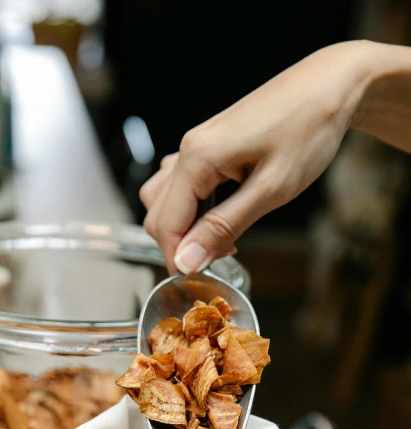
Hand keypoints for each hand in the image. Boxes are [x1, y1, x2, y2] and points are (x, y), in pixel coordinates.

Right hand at [140, 41, 376, 272]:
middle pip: (158, 215)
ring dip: (184, 227)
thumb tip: (188, 260)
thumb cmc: (308, 130)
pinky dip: (192, 208)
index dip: (178, 259)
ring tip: (224, 236)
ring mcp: (196, 145)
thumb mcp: (271, 190)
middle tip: (221, 257)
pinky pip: (181, 184)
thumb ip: (224, 227)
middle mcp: (188, 149)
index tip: (200, 280)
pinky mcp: (208, 145)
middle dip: (181, 245)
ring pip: (164, 200)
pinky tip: (220, 212)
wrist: (330, 86)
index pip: (165, 225)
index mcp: (198, 158)